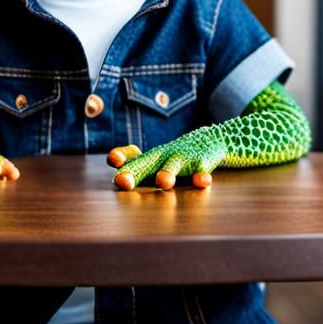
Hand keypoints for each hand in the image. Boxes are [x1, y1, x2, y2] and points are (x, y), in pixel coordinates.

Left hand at [107, 127, 226, 190]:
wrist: (209, 141)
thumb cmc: (174, 159)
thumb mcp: (154, 165)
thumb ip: (135, 171)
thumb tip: (118, 181)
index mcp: (149, 159)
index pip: (131, 157)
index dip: (121, 156)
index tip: (113, 160)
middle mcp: (162, 157)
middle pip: (146, 164)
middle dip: (133, 173)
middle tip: (123, 182)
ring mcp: (182, 159)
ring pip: (173, 166)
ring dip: (168, 173)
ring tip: (162, 182)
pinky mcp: (201, 162)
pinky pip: (201, 170)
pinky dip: (201, 176)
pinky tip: (201, 181)